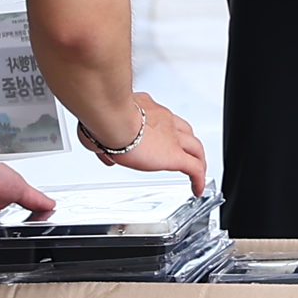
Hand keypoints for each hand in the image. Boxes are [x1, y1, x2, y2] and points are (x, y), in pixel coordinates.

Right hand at [87, 94, 208, 192]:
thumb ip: (104, 144)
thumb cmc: (103, 119)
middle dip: (187, 142)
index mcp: (145, 109)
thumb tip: (106, 155)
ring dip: (198, 159)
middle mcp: (162, 119)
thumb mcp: (98, 131)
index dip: (163, 128)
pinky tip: (198, 188)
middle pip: (184, 130)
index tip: (159, 136)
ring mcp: (171, 136)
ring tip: (198, 170)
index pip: (160, 118)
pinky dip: (198, 179)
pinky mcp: (175, 155)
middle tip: (187, 152)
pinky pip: (195, 169)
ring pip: (194, 147)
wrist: (113, 118)